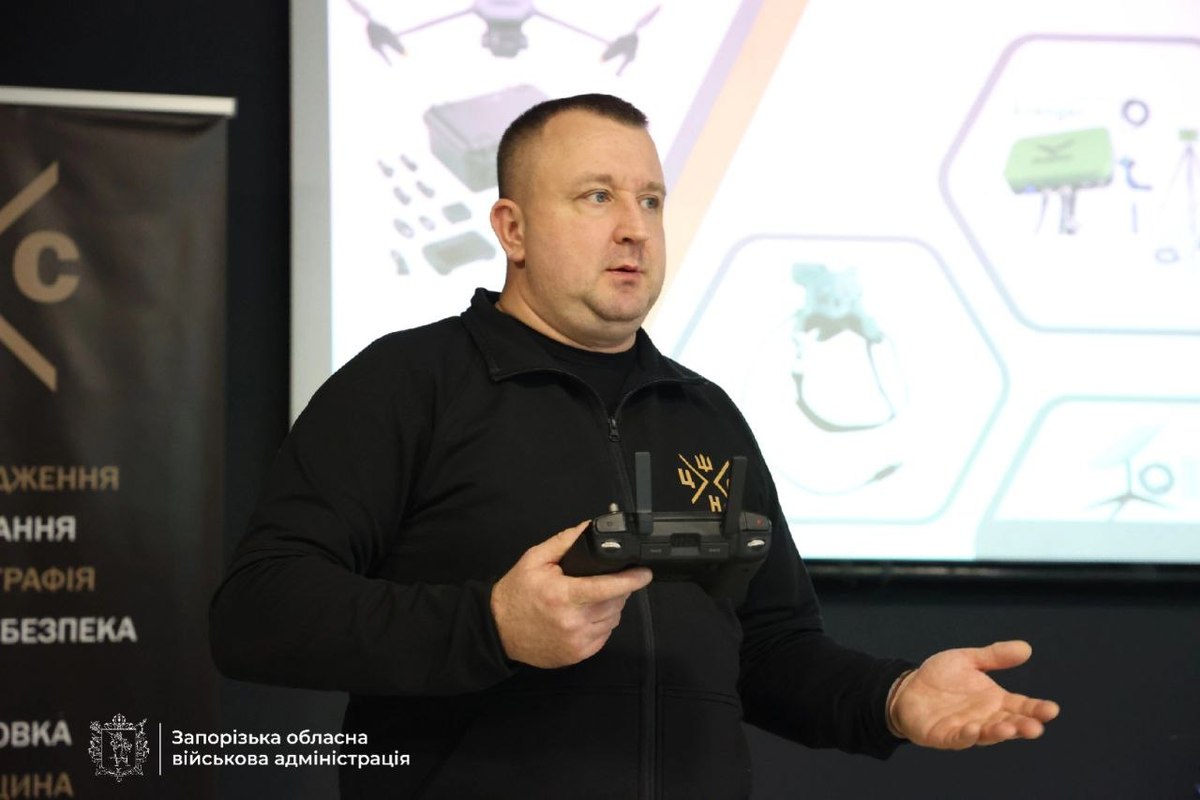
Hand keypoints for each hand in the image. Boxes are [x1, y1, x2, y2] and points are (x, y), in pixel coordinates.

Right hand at [490, 521, 652, 667]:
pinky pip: (604, 635)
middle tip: (606, 580)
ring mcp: (576, 641)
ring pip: (613, 620)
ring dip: (611, 606)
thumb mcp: (535, 559)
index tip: (645, 573)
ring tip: (594, 597)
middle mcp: (572, 622)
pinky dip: (602, 623)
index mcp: (562, 595)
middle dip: (618, 589)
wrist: (498, 630)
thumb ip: (565, 542)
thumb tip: (590, 527)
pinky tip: (587, 614)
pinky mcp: (578, 655)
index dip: (630, 580)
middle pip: (615, 603)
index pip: (606, 587)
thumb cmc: (516, 593)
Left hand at [889, 640, 1059, 748]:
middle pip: (1009, 723)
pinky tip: (975, 729)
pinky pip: (958, 737)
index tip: (1052, 709)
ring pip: (987, 734)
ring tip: (1009, 728)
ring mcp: (967, 728)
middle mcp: (985, 717)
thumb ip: (994, 656)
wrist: (907, 688)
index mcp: (995, 700)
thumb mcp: (968, 660)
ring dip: (998, 732)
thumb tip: (1026, 648)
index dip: (1037, 709)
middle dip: (1023, 726)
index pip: (1022, 706)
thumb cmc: (941, 677)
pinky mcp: (944, 735)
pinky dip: (967, 735)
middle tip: (1036, 727)